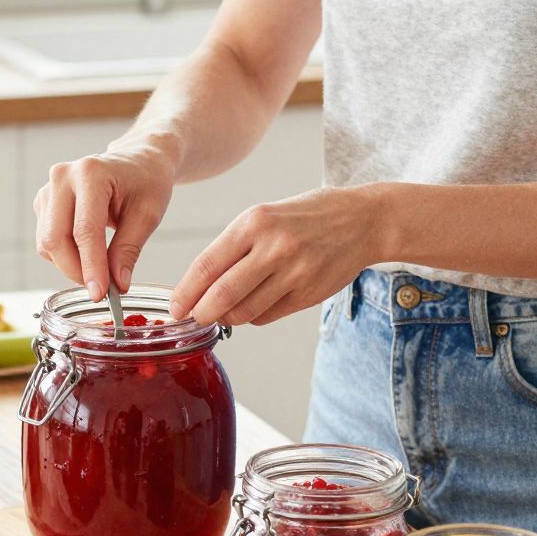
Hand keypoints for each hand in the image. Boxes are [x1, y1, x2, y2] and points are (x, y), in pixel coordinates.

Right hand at [34, 143, 175, 298]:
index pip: (85, 230)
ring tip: (100, 268)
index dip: (91, 266)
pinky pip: (46, 240)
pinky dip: (65, 256)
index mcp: (91, 173)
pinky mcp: (44, 202)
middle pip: (56, 239)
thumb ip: (129, 249)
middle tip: (102, 289)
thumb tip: (117, 284)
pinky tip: (88, 253)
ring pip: (47, 244)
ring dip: (71, 266)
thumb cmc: (146, 182)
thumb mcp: (148, 215)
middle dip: (76, 271)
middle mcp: (62, 177)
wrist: (137, 161)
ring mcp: (48, 189)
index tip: (100, 294)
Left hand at [169, 188, 378, 325]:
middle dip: (201, 313)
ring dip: (227, 318)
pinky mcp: (308, 294)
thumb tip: (198, 288)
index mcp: (255, 222)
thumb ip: (233, 249)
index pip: (208, 265)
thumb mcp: (265, 217)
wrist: (362, 221)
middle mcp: (275, 247)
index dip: (186, 291)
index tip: (174, 307)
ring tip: (223, 311)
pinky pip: (267, 316)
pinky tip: (254, 305)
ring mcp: (294, 273)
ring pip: (244, 312)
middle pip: (223, 295)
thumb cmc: (306, 217)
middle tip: (192, 319)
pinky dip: (252, 317)